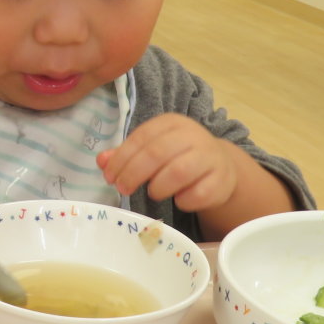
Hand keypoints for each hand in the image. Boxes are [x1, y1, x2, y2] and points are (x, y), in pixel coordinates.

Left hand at [97, 113, 237, 212]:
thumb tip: (102, 161)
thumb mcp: (152, 149)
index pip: (141, 137)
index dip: (121, 158)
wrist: (220, 166)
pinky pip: (197, 194)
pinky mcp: (221, 179)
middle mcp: (192, 135)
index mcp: (171, 123)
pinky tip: (178, 199)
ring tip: (153, 193)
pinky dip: (183, 201)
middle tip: (123, 189)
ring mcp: (210, 157)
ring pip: (178, 172)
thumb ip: (126, 154)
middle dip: (133, 174)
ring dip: (158, 187)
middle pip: (156, 153)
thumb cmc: (178, 156)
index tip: (110, 176)